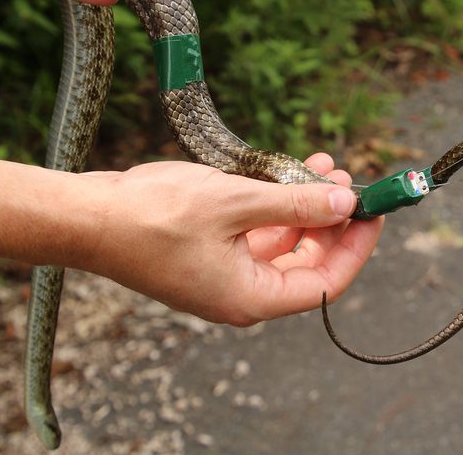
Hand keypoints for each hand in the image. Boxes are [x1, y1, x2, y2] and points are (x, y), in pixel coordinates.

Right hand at [79, 154, 383, 326]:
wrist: (88, 216)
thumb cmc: (153, 216)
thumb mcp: (237, 203)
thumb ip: (296, 205)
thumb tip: (346, 203)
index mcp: (253, 297)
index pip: (327, 280)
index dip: (357, 245)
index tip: (375, 210)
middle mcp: (244, 293)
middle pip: (309, 261)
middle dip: (332, 218)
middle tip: (348, 178)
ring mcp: (227, 273)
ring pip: (285, 240)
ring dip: (305, 203)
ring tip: (324, 164)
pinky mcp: (213, 252)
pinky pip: (257, 231)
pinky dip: (276, 203)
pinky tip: (287, 170)